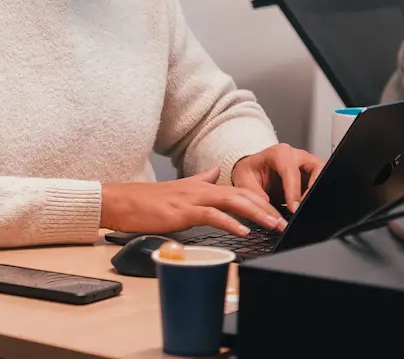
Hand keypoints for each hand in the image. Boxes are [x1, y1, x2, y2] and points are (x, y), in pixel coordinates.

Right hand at [100, 166, 286, 237]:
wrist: (119, 201)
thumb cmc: (144, 200)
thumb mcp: (177, 187)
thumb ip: (199, 180)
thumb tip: (215, 172)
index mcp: (200, 185)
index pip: (237, 189)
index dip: (259, 198)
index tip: (276, 210)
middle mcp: (199, 188)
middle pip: (241, 193)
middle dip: (265, 206)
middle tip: (284, 220)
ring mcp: (191, 198)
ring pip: (232, 202)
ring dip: (256, 213)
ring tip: (273, 224)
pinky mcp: (182, 211)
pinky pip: (212, 216)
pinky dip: (230, 222)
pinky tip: (243, 231)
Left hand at [232, 143, 325, 213]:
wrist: (252, 170)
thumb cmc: (249, 172)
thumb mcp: (244, 182)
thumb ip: (255, 195)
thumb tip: (269, 209)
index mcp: (278, 153)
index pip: (291, 171)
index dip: (294, 191)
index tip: (294, 208)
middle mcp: (296, 155)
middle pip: (316, 166)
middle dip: (313, 188)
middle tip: (305, 207)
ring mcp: (306, 162)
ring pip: (324, 171)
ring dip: (319, 189)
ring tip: (309, 206)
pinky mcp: (312, 173)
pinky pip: (323, 180)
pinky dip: (319, 192)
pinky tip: (310, 204)